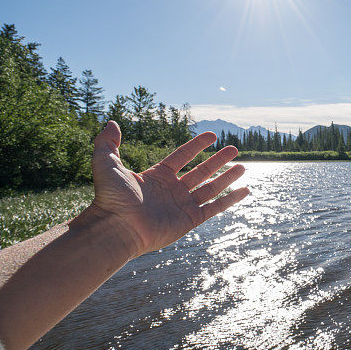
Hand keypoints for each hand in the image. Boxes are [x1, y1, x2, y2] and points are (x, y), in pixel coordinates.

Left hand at [89, 122, 249, 257]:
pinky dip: (230, 199)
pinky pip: (215, 207)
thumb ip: (107, 142)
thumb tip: (111, 122)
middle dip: (218, 160)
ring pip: (211, 188)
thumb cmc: (110, 198)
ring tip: (242, 166)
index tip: (212, 135)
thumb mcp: (105, 163)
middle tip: (234, 148)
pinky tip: (245, 190)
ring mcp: (182, 205)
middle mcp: (172, 190)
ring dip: (227, 177)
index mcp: (157, 176)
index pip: (182, 156)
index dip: (197, 145)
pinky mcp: (189, 220)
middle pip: (201, 171)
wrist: (115, 227)